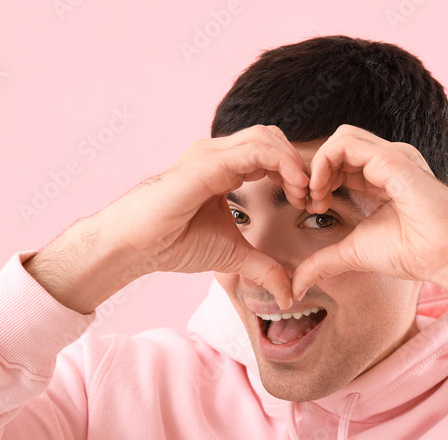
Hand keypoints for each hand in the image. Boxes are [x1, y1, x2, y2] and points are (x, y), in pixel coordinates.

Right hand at [108, 124, 309, 308]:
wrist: (135, 245)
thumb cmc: (173, 243)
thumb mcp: (233, 255)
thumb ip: (263, 268)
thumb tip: (287, 294)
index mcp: (223, 167)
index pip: (270, 152)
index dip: (295, 173)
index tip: (310, 202)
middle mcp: (218, 153)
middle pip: (273, 137)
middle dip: (299, 164)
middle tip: (312, 197)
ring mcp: (211, 154)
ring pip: (267, 137)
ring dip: (294, 163)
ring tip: (304, 193)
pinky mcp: (208, 163)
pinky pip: (256, 151)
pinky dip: (282, 165)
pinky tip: (293, 189)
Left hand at [290, 125, 447, 300]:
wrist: (447, 257)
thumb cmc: (412, 253)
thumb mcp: (354, 253)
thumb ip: (324, 261)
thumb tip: (296, 284)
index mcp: (381, 176)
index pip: (340, 160)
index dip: (318, 179)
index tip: (312, 207)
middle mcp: (387, 161)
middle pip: (338, 145)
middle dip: (315, 170)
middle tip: (309, 201)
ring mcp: (392, 157)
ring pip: (340, 138)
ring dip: (318, 165)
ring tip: (315, 196)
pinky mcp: (393, 160)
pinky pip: (346, 145)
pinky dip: (325, 163)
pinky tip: (322, 192)